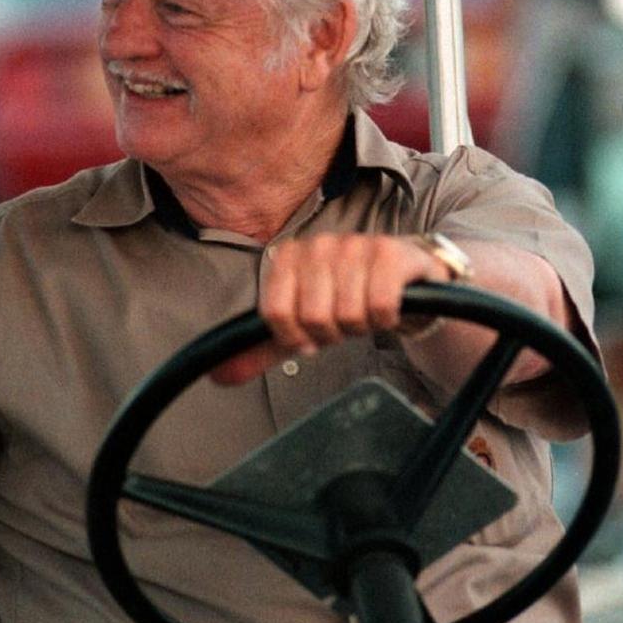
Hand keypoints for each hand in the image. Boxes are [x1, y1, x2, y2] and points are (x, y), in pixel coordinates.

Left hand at [212, 233, 451, 383]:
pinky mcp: (391, 252)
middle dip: (331, 333)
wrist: (401, 282)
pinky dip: (385, 318)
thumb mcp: (300, 327)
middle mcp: (319, 244)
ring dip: (359, 326)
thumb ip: (260, 351)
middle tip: (342, 324)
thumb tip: (220, 378)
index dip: (296, 336)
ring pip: (347, 312)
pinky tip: (386, 308)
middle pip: (313, 316)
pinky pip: (380, 304)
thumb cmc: (345, 301)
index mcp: (288, 256)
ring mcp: (356, 244)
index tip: (310, 333)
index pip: (276, 313)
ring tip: (364, 313)